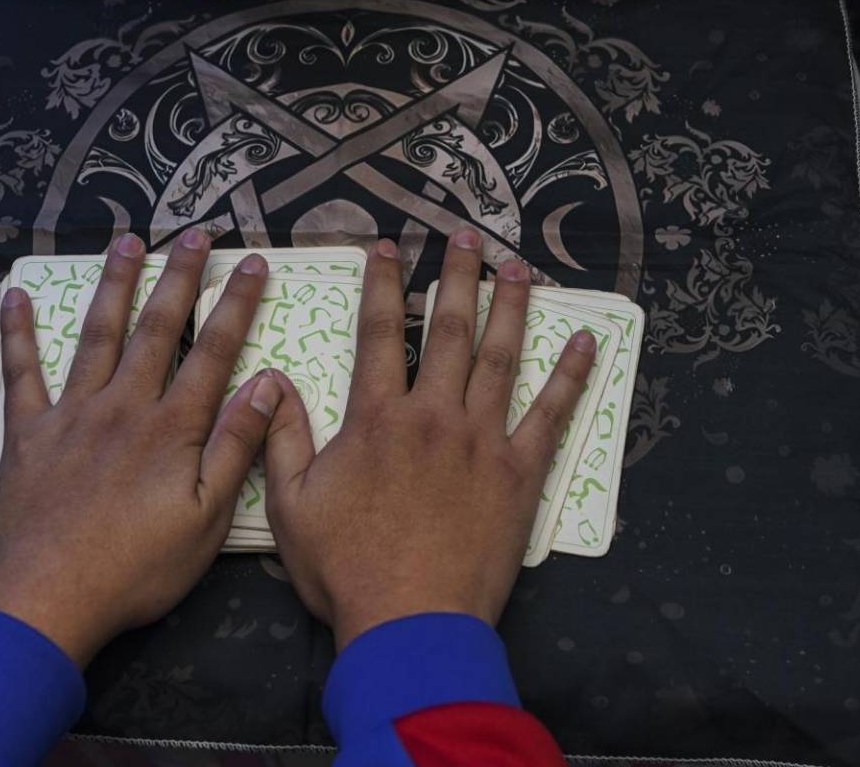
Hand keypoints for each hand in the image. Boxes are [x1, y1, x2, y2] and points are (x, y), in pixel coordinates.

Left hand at [0, 229, 282, 664]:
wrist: (49, 597)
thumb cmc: (137, 568)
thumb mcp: (208, 518)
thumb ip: (237, 445)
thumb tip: (268, 383)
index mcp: (173, 428)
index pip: (215, 352)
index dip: (236, 304)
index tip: (252, 262)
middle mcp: (124, 406)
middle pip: (158, 328)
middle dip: (180, 275)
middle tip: (196, 232)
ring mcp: (72, 415)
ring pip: (97, 334)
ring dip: (114, 284)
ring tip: (126, 241)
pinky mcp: (28, 434)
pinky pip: (21, 372)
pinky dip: (17, 332)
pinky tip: (12, 295)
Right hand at [262, 230, 597, 649]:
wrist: (412, 623)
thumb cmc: (347, 570)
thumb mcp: (292, 506)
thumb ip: (285, 438)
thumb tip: (273, 382)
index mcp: (378, 419)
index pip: (379, 334)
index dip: (383, 285)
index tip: (388, 246)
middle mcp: (434, 416)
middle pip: (448, 330)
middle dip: (456, 277)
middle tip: (467, 237)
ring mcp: (483, 441)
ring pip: (501, 357)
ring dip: (510, 307)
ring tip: (518, 267)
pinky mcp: (521, 473)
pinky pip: (552, 414)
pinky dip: (570, 375)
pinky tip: (586, 340)